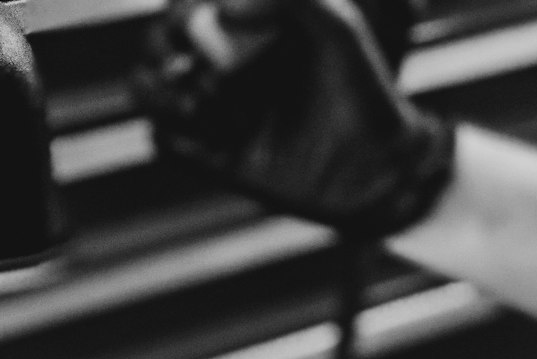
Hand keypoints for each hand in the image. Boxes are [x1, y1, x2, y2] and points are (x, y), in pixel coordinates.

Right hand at [134, 0, 453, 237]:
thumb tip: (225, 9)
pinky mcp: (226, 165)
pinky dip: (166, 134)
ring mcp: (226, 123)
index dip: (178, 15)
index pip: (189, 18)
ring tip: (187, 92)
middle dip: (158, 48)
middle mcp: (231, 79)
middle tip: (179, 55)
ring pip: (157, 99)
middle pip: (162, 54)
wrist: (383, 164)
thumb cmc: (367, 90)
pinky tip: (191, 124)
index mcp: (251, 41)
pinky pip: (173, 149)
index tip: (191, 21)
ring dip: (153, 89)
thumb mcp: (337, 26)